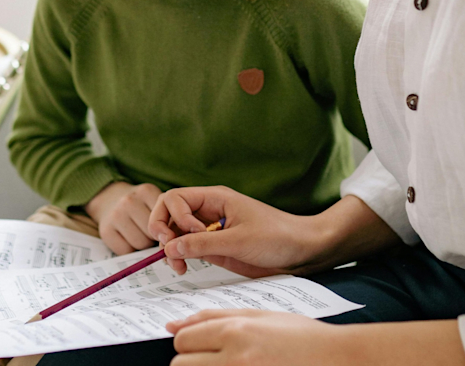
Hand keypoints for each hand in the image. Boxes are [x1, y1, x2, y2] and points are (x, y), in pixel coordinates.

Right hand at [85, 181, 161, 254]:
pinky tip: (127, 237)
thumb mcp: (153, 198)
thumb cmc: (138, 203)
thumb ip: (167, 213)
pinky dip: (130, 249)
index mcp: (145, 191)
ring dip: (143, 244)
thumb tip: (175, 239)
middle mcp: (129, 201)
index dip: (168, 227)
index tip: (166, 227)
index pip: (166, 219)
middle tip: (150, 229)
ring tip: (139, 232)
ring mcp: (115, 216)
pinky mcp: (105, 231)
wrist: (109, 197)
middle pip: (153, 233)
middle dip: (155, 236)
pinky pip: (126, 251)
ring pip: (141, 244)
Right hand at [149, 187, 400, 275]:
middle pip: (169, 214)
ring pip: (175, 233)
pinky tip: (184, 267)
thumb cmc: (277, 237)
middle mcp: (208, 211)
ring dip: (170, 247)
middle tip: (169, 251)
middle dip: (163, 231)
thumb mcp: (238, 241)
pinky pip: (187, 247)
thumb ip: (202, 244)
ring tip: (178, 266)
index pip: (174, 199)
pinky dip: (180, 257)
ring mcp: (209, 229)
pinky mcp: (214, 247)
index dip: (173, 217)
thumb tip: (170, 247)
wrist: (301, 251)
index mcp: (214, 198)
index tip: (189, 234)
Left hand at [168, 311, 464, 365]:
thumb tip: (173, 324)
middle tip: (213, 358)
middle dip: (191, 360)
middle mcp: (236, 357)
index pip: (184, 339)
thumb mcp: (259, 315)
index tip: (202, 344)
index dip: (189, 341)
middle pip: (182, 363)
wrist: (336, 358)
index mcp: (237, 331)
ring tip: (226, 363)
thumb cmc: (301, 336)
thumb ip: (215, 316)